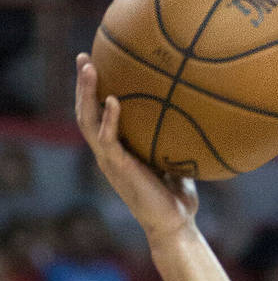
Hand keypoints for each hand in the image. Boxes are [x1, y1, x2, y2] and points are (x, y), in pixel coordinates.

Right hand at [74, 53, 198, 243]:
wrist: (175, 223)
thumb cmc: (176, 195)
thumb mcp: (173, 159)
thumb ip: (172, 138)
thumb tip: (191, 112)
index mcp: (118, 149)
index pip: (99, 114)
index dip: (94, 91)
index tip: (96, 63)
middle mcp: (108, 152)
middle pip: (86, 112)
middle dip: (83, 84)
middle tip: (83, 57)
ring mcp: (110, 160)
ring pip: (89, 121)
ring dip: (86, 94)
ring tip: (89, 68)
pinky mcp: (119, 169)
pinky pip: (109, 140)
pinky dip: (110, 120)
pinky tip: (114, 101)